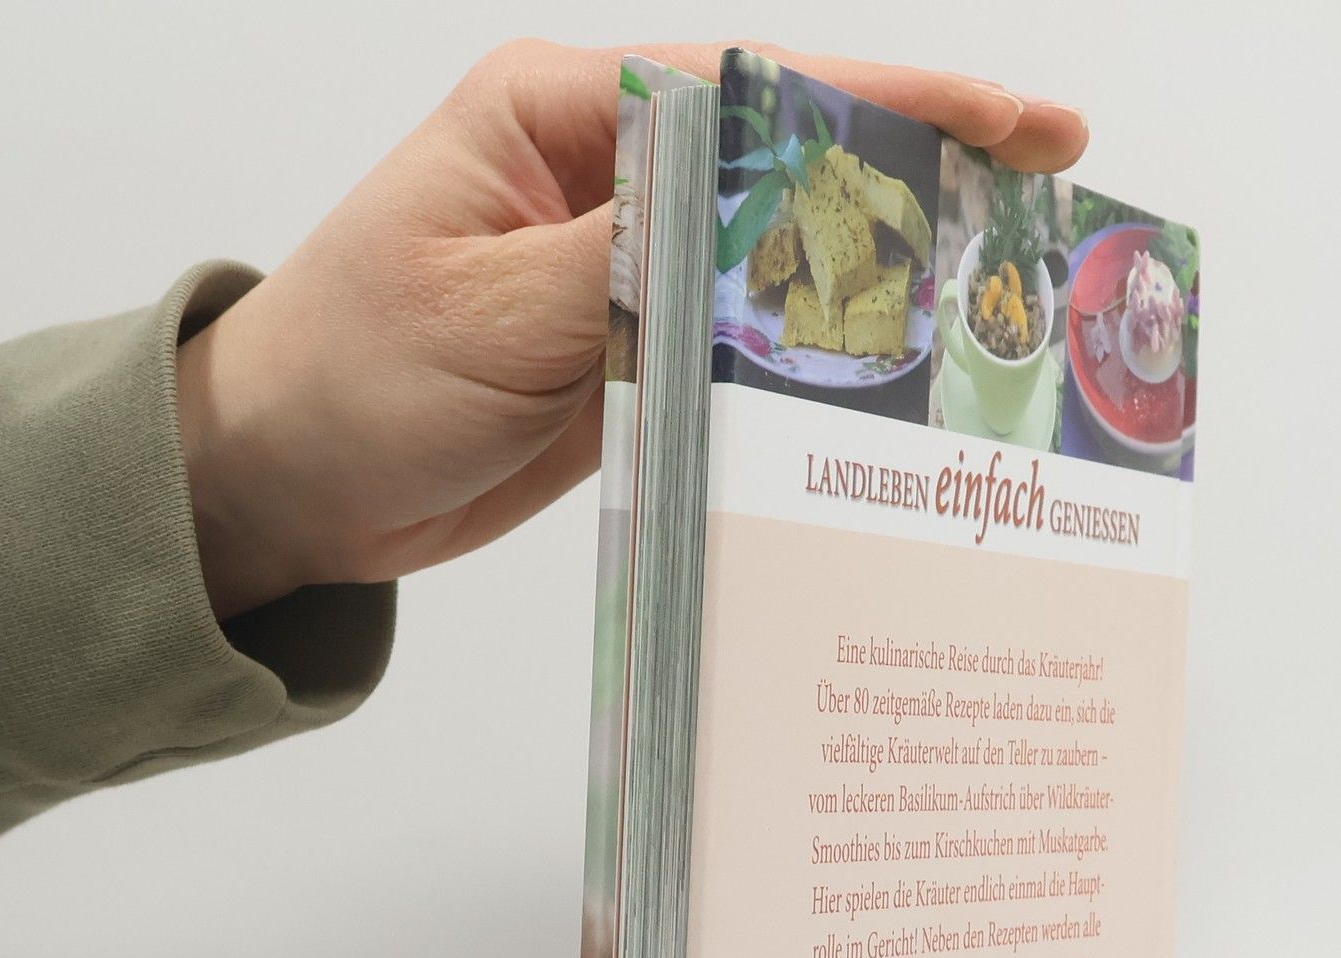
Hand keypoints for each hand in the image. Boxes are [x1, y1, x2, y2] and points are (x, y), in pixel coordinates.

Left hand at [176, 40, 1088, 621]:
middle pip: (794, 164)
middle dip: (920, 177)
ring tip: (1002, 289)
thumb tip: (763, 222)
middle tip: (1049, 193)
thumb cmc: (349, 377)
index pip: (752, 92)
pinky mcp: (637, 354)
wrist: (292, 482)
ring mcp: (631, 272)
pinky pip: (747, 349)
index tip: (1009, 119)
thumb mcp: (488, 313)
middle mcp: (609, 180)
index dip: (891, 105)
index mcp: (564, 118)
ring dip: (885, 277)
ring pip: (783, 262)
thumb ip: (631, 261)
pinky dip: (820, 364)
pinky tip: (895, 378)